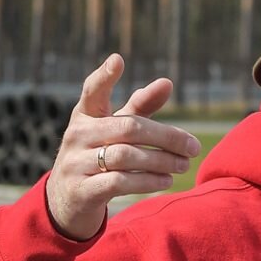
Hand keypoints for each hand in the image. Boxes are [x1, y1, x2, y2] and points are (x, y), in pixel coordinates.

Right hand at [45, 53, 202, 240]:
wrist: (68, 200)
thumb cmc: (98, 155)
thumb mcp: (115, 130)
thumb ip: (140, 107)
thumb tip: (167, 82)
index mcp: (85, 116)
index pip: (92, 92)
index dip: (104, 76)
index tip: (118, 60)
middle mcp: (77, 135)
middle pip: (128, 128)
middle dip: (166, 137)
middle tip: (193, 147)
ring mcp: (75, 163)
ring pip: (126, 156)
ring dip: (161, 161)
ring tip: (183, 165)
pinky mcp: (81, 191)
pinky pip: (120, 182)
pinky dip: (148, 181)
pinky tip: (166, 181)